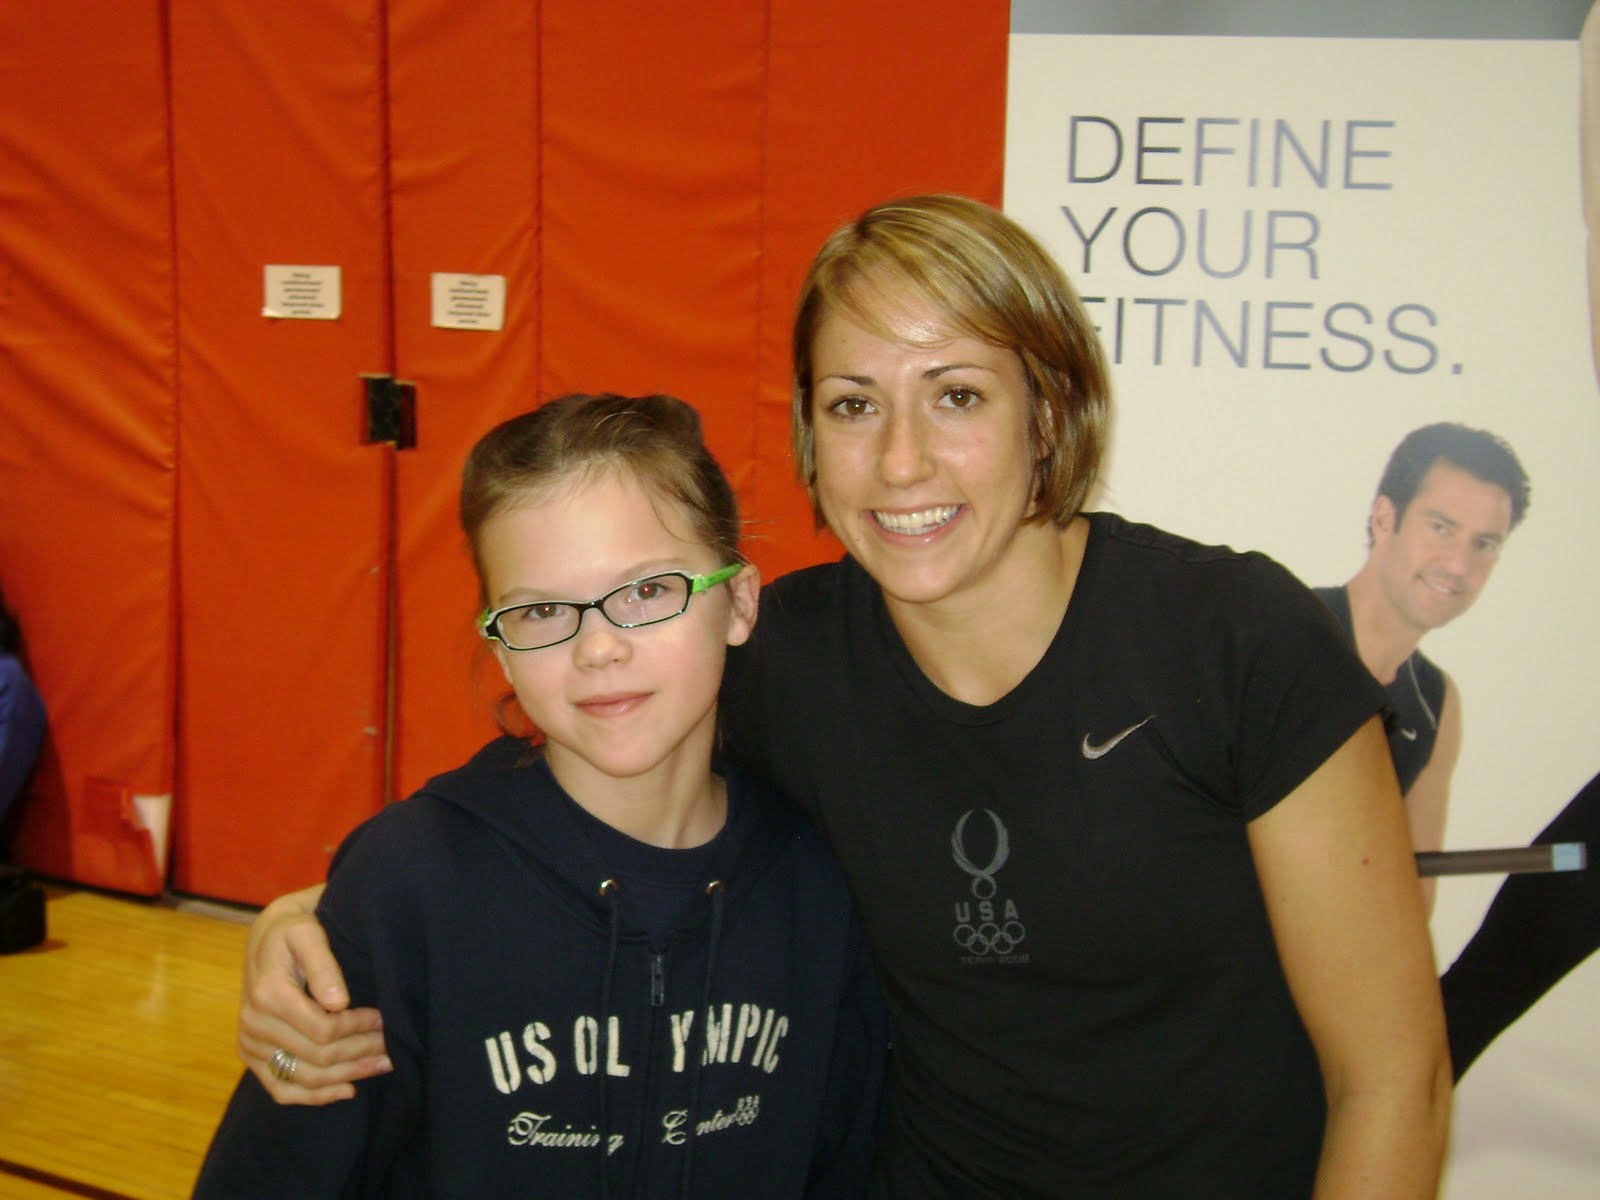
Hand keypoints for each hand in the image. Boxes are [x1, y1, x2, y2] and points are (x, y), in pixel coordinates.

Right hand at [237, 884, 391, 1104]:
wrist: (265, 941)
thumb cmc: (293, 932)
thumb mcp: (309, 934)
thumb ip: (324, 966)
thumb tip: (339, 1002)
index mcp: (268, 994)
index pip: (323, 1030)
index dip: (358, 1029)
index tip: (383, 1020)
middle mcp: (254, 1023)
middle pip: (317, 1056)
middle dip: (359, 1053)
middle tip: (392, 1048)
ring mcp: (250, 1044)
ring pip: (304, 1077)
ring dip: (346, 1076)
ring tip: (381, 1066)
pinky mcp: (250, 1056)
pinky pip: (281, 1089)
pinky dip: (314, 1096)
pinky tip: (346, 1090)